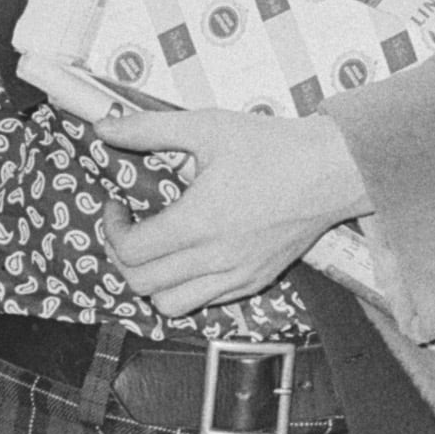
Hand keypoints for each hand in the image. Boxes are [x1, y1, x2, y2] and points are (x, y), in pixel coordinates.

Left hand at [94, 105, 372, 315]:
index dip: (112, 229)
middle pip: (142, 284)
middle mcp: (216, 259)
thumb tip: (103, 127)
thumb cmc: (272, 147)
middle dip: (124, 257)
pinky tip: (190, 258)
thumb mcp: (206, 127)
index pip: (131, 250)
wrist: (331, 171)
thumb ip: (148, 128)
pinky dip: (186, 290)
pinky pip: (206, 304)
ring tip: (156, 251)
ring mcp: (237, 276)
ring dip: (152, 282)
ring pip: (170, 307)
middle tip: (130, 229)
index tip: (117, 206)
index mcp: (199, 222)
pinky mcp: (255, 282)